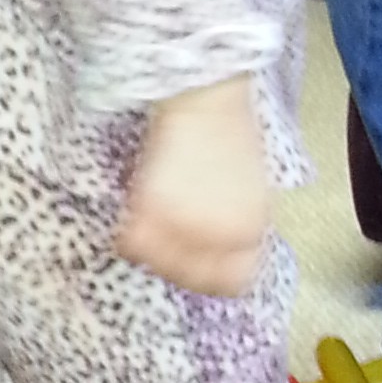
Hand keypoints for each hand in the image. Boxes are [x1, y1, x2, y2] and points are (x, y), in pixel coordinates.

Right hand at [116, 78, 272, 295]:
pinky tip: (133, 224)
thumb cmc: (232, 135)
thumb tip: (218, 250)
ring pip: (159, 265)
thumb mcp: (252, 190)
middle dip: (180, 265)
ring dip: (154, 253)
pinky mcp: (152, 211)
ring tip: (152, 231)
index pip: (233, 283)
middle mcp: (220, 236)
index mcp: (251, 231)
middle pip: (192, 279)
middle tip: (169, 246)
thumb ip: (236, 226)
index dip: (213, 274)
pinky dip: (130, 240)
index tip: (200, 264)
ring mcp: (186, 227)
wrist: (207, 100)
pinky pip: (132, 245)